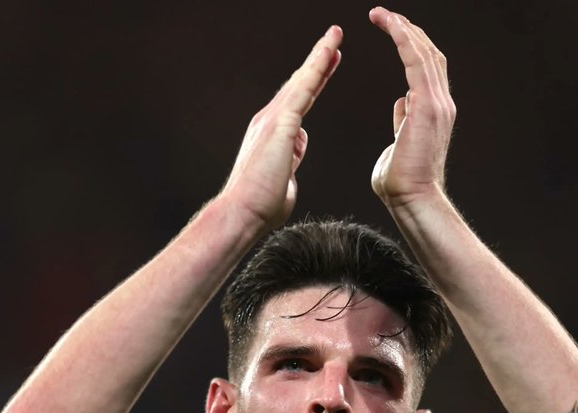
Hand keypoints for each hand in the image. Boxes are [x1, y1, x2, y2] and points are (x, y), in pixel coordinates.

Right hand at [219, 26, 342, 229]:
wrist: (243, 212)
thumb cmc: (262, 205)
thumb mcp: (284, 178)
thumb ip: (291, 160)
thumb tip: (296, 149)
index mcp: (274, 133)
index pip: (300, 101)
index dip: (315, 82)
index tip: (328, 67)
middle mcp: (270, 120)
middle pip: (300, 84)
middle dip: (318, 61)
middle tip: (334, 41)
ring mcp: (273, 119)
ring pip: (302, 80)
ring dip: (319, 56)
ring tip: (335, 36)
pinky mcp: (280, 124)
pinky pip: (303, 89)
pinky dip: (316, 68)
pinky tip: (328, 53)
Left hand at [369, 7, 456, 208]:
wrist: (412, 199)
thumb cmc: (402, 181)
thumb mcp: (400, 143)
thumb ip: (403, 121)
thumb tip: (401, 105)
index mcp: (435, 111)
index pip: (426, 68)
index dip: (411, 45)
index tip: (394, 30)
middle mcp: (441, 103)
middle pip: (429, 54)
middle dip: (408, 31)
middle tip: (385, 15)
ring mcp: (437, 104)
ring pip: (424, 53)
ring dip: (403, 29)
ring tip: (382, 14)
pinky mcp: (427, 106)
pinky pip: (416, 62)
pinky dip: (403, 40)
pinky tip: (389, 25)